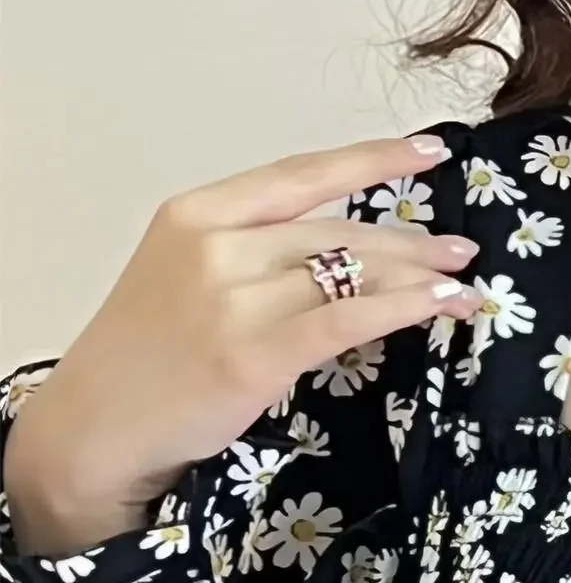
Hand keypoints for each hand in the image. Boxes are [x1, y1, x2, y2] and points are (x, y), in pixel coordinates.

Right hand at [3, 134, 483, 554]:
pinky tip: (441, 305)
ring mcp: (232, 297)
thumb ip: (252, 260)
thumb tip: (338, 262)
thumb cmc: (145, 364)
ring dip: (416, 278)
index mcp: (197, 214)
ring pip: (347, 273)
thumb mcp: (186, 282)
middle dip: (409, 241)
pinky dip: (402, 309)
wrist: (95, 430)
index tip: (428, 152)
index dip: (372, 160)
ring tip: (463, 283)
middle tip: (460, 249)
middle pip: (336, 231)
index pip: (301, 174)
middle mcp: (216, 244)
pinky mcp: (252, 353)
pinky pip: (344, 319)